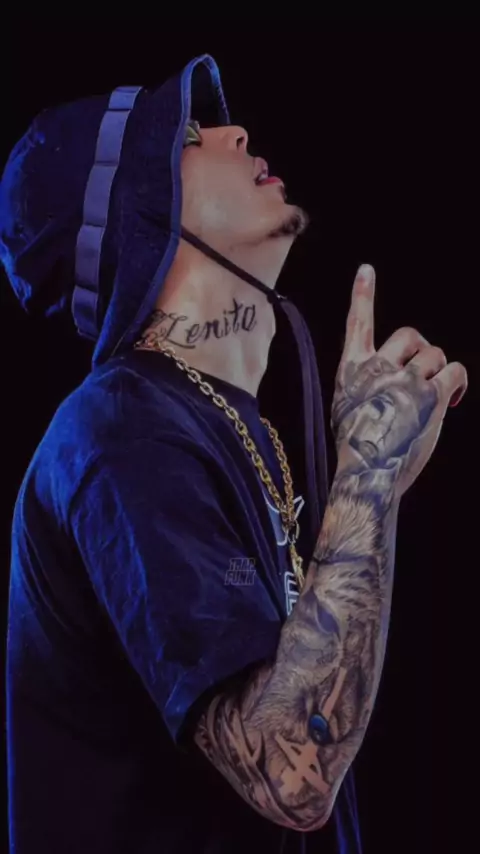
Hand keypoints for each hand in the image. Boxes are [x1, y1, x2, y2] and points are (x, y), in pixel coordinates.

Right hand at [331, 265, 467, 498]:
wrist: (368, 474)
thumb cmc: (357, 449)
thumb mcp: (346, 409)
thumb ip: (364, 385)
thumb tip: (389, 382)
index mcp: (351, 371)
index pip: (358, 324)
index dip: (362, 295)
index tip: (366, 270)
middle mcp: (377, 368)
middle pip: (409, 335)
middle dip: (421, 350)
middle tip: (422, 374)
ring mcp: (405, 379)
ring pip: (434, 354)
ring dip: (437, 372)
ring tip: (432, 398)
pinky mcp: (431, 394)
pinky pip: (454, 371)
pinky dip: (457, 382)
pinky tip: (452, 399)